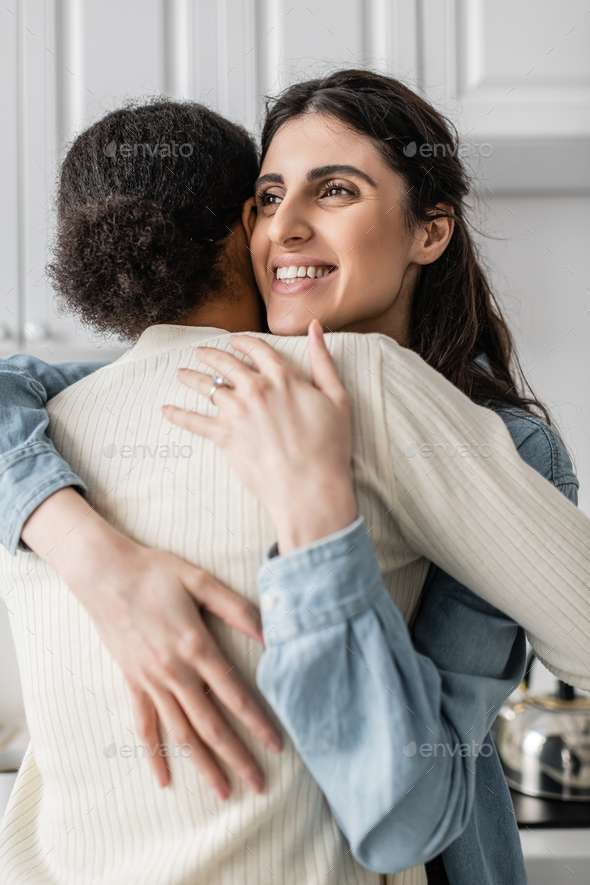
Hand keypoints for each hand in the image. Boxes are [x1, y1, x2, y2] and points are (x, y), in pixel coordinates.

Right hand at [22, 488, 282, 796]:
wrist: (105, 574)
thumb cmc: (156, 573)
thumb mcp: (200, 581)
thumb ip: (236, 608)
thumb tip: (269, 633)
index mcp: (196, 647)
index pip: (235, 695)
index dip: (258, 723)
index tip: (277, 746)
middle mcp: (174, 672)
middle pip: (211, 725)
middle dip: (236, 757)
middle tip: (258, 785)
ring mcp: (150, 681)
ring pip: (180, 733)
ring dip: (202, 765)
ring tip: (222, 791)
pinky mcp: (132, 682)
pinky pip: (143, 725)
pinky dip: (153, 754)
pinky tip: (164, 780)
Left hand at [163, 319, 357, 552]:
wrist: (310, 487)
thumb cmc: (329, 447)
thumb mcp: (337, 398)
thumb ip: (323, 361)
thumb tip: (315, 328)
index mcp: (283, 378)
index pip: (257, 349)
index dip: (243, 342)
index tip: (234, 340)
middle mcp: (256, 389)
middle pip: (227, 364)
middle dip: (211, 355)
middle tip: (200, 352)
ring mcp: (237, 412)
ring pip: (208, 387)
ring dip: (192, 378)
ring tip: (181, 373)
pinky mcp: (225, 436)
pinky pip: (194, 422)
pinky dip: (178, 415)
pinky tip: (166, 410)